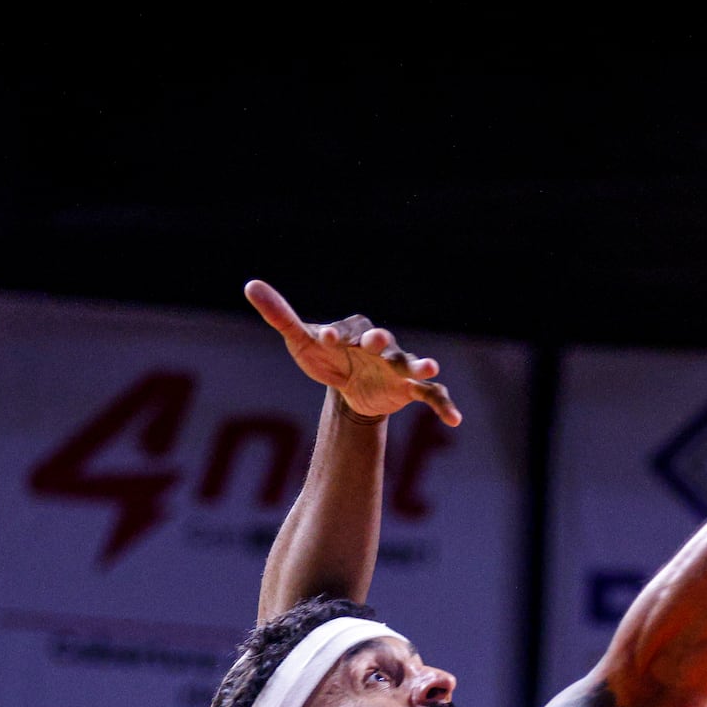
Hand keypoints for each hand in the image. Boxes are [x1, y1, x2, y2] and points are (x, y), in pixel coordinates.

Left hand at [243, 281, 461, 426]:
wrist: (349, 386)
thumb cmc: (326, 357)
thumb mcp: (301, 340)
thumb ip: (281, 315)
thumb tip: (251, 285)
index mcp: (355, 330)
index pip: (346, 330)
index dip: (336, 334)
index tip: (327, 339)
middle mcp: (380, 345)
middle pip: (383, 341)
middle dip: (381, 341)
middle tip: (376, 341)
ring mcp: (397, 366)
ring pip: (412, 363)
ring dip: (420, 365)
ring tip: (429, 368)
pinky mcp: (409, 389)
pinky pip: (432, 395)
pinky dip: (444, 406)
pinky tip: (455, 421)